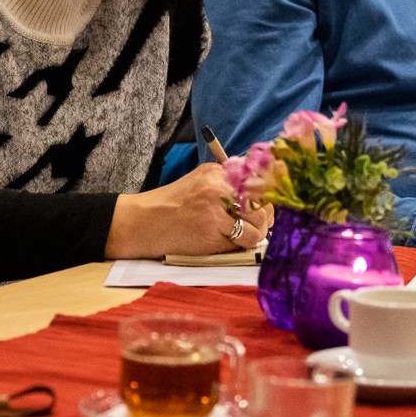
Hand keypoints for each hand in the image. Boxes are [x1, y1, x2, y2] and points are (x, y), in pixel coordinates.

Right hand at [105, 163, 273, 258]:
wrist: (143, 223)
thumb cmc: (173, 207)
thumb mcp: (200, 183)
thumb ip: (228, 185)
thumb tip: (265, 197)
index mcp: (216, 171)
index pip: (259, 177)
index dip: (271, 193)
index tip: (271, 203)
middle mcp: (218, 184)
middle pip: (264, 200)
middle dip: (265, 217)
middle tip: (255, 225)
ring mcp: (216, 207)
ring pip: (259, 223)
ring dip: (254, 233)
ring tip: (239, 236)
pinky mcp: (212, 230)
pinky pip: (246, 240)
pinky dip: (242, 245)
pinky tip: (227, 243)